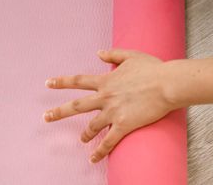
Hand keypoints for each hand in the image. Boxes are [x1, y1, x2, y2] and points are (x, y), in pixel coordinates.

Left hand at [43, 49, 173, 163]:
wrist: (167, 84)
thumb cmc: (153, 68)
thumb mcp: (131, 55)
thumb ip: (113, 54)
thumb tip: (98, 53)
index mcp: (106, 80)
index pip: (78, 81)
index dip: (62, 82)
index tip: (48, 83)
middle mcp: (105, 97)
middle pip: (76, 105)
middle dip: (59, 112)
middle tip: (46, 117)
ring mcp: (113, 112)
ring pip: (91, 126)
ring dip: (85, 134)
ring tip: (81, 140)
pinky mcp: (123, 125)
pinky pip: (108, 142)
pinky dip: (100, 151)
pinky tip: (93, 159)